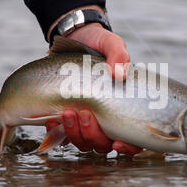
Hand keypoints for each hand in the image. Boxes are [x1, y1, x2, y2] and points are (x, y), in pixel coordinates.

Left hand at [45, 7, 141, 155]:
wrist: (76, 39)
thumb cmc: (99, 44)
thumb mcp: (111, 44)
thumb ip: (118, 55)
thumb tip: (119, 74)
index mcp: (125, 107)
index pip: (134, 139)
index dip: (128, 147)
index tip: (117, 142)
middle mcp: (107, 119)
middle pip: (104, 144)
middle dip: (93, 134)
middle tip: (84, 113)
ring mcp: (87, 121)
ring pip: (84, 143)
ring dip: (75, 133)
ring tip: (68, 112)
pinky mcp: (68, 118)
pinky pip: (62, 135)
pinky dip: (57, 131)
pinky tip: (53, 118)